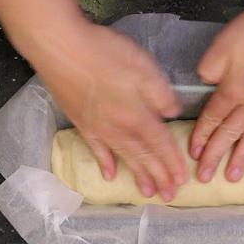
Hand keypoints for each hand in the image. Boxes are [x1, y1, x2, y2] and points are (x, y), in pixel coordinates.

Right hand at [22, 20, 187, 200]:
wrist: (60, 48)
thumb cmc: (104, 53)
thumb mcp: (143, 67)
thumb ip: (161, 94)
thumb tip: (173, 114)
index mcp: (138, 115)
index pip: (161, 144)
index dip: (172, 162)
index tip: (182, 179)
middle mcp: (119, 128)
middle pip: (144, 156)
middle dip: (159, 177)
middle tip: (170, 196)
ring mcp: (99, 128)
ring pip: (123, 157)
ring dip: (137, 175)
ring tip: (148, 193)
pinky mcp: (82, 122)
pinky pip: (96, 149)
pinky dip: (104, 163)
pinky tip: (110, 176)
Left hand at [190, 0, 243, 182]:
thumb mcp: (223, 43)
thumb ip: (209, 68)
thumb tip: (206, 84)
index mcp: (232, 90)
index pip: (212, 118)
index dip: (201, 136)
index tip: (192, 155)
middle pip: (229, 133)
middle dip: (215, 156)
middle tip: (204, 179)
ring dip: (243, 157)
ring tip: (233, 178)